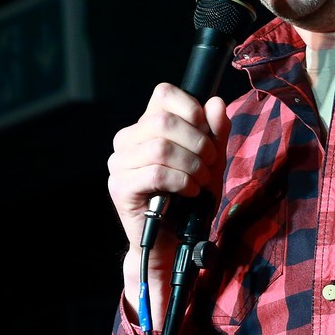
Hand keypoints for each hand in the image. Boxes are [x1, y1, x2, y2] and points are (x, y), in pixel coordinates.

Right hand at [107, 82, 230, 254]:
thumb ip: (215, 132)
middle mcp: (126, 140)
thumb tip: (215, 103)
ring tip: (201, 181)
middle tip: (209, 164)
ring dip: (191, 165)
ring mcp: (119, 164)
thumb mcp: (210, 161)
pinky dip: (181, 181)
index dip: (191, 108)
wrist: (175, 240)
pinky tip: (190, 191)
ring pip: (160, 148)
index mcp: (145, 126)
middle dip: (197, 142)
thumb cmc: (189, 199)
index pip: (163, 94)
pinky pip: (155, 173)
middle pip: (163, 120)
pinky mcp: (120, 187)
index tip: (206, 133)